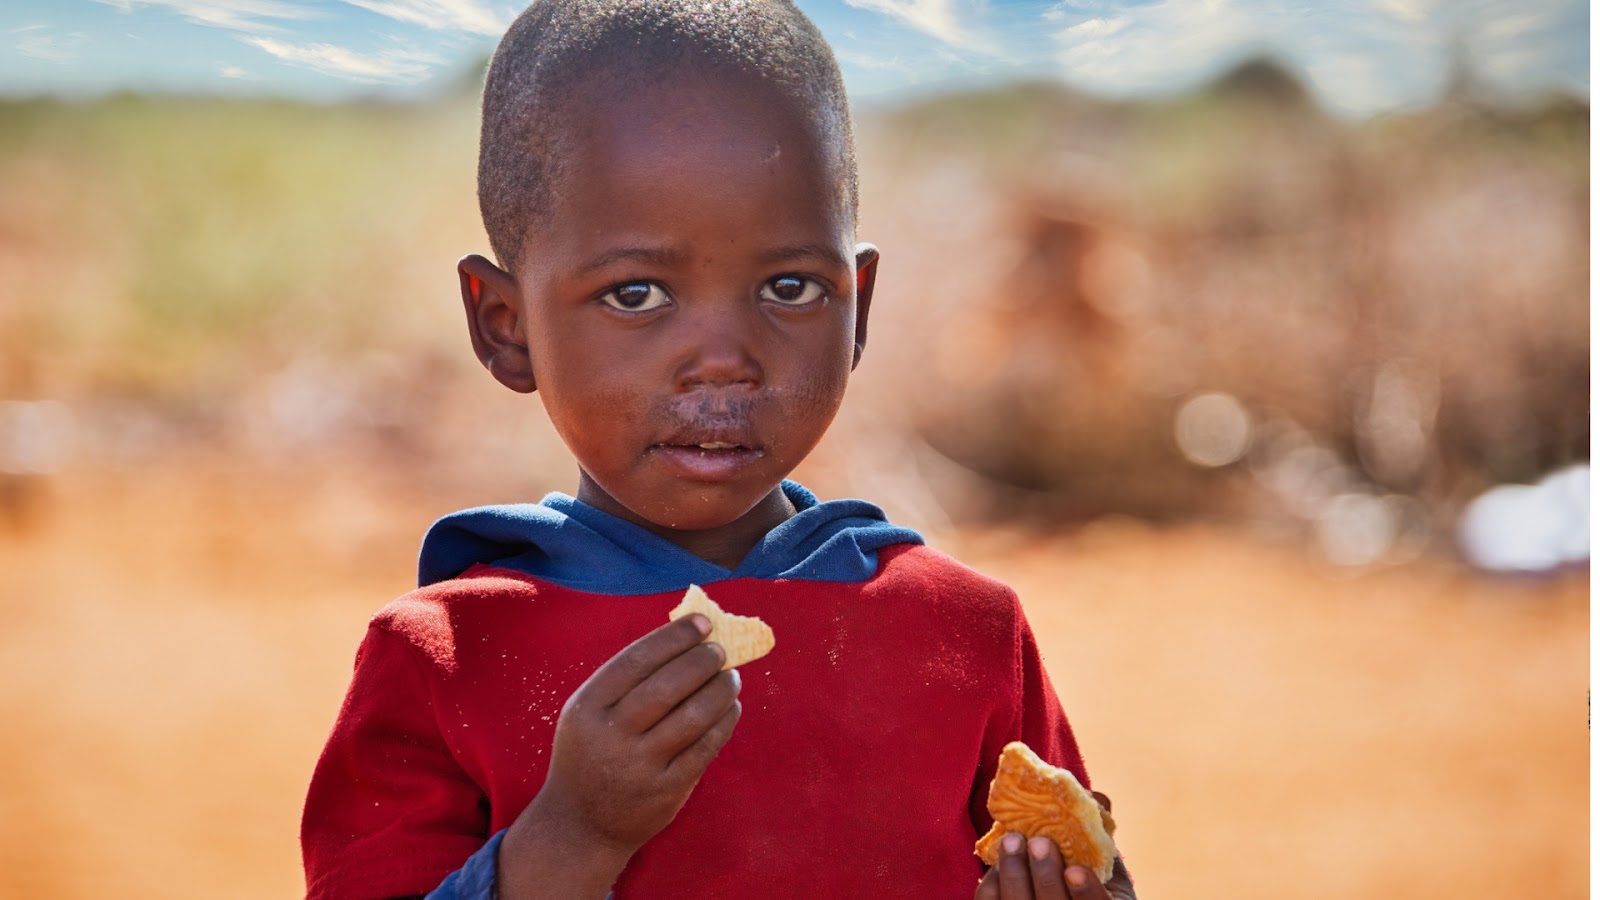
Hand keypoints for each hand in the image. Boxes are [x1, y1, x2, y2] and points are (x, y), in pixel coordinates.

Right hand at [498, 614, 741, 898]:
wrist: (579, 824)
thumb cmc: (591, 752)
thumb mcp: (589, 713)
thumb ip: (627, 680)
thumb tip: (687, 638)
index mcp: (587, 708)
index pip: (636, 661)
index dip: (673, 638)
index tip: (702, 623)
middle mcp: (611, 736)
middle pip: (667, 686)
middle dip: (701, 661)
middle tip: (720, 650)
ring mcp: (639, 766)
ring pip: (693, 716)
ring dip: (720, 689)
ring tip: (731, 677)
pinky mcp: (666, 790)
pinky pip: (705, 747)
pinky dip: (724, 721)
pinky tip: (730, 707)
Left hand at [974, 834, 1135, 899]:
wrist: (1057, 886)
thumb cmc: (1086, 866)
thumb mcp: (1102, 855)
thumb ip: (1100, 829)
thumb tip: (1095, 796)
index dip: (1086, 892)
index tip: (1075, 870)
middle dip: (1044, 875)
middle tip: (1039, 842)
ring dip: (1014, 871)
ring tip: (1012, 839)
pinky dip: (992, 878)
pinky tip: (1000, 857)